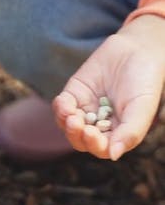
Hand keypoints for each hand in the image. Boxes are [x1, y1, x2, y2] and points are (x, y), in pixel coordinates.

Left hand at [53, 15, 164, 159]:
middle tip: (76, 123)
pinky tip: (63, 102)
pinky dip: (60, 107)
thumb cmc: (145, 81)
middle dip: (76, 135)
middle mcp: (100, 125)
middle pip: (81, 140)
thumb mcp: (142, 107)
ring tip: (69, 113)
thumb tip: (113, 155)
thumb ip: (130, 132)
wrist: (137, 49)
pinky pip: (63, 107)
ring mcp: (86, 110)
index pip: (102, 148)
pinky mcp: (75, 94)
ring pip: (69, 126)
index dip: (94, 145)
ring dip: (65, 123)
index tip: (91, 134)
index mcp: (118, 133)